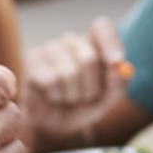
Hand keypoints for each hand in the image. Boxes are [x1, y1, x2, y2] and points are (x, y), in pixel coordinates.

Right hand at [23, 17, 131, 147]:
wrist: (56, 125)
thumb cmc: (84, 107)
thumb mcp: (107, 100)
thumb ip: (118, 84)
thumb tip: (119, 67)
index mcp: (93, 44)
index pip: (102, 27)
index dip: (110, 42)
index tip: (116, 61)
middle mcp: (71, 42)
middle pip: (89, 57)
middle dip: (91, 87)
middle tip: (86, 98)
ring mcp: (50, 49)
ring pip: (69, 71)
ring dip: (73, 95)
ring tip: (68, 98)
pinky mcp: (32, 60)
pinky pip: (50, 80)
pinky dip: (56, 96)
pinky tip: (52, 96)